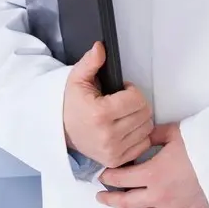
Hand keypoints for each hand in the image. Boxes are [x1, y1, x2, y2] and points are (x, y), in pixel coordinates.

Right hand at [62, 42, 152, 167]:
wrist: (62, 132)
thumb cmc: (72, 105)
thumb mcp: (77, 79)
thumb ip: (90, 62)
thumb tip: (100, 47)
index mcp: (100, 113)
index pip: (136, 99)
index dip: (132, 90)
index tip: (123, 90)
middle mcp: (108, 135)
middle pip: (145, 114)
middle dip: (137, 104)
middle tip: (124, 103)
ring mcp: (113, 150)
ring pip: (147, 129)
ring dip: (139, 119)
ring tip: (124, 115)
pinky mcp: (117, 160)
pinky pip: (143, 144)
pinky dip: (138, 135)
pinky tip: (126, 129)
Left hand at [96, 123, 208, 207]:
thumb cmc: (203, 147)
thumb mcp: (175, 133)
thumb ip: (154, 135)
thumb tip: (141, 135)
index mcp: (152, 173)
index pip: (120, 179)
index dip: (108, 178)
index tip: (103, 176)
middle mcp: (157, 196)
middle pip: (125, 203)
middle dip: (109, 200)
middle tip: (101, 197)